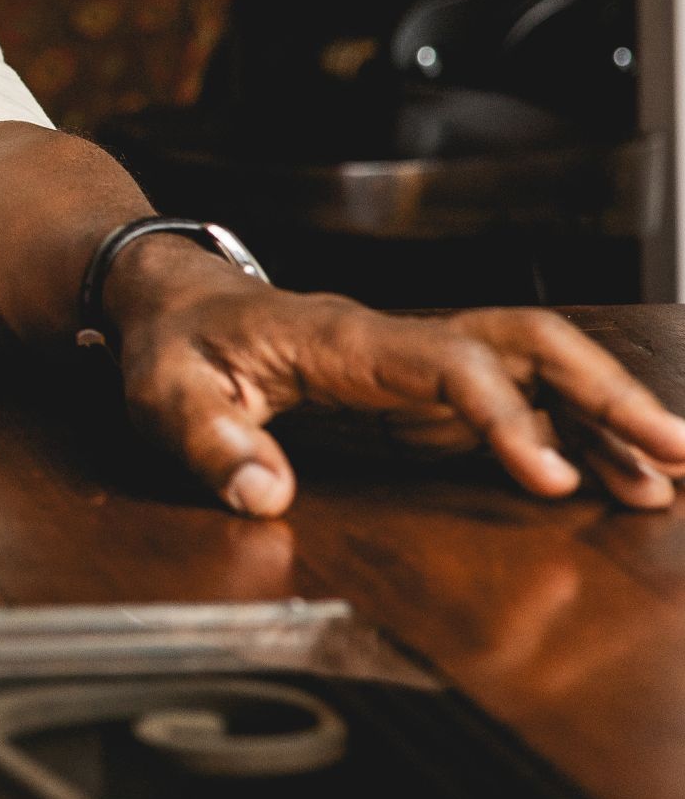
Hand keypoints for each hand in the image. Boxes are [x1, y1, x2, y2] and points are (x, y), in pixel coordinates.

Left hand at [109, 240, 684, 515]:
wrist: (167, 303)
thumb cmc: (171, 347)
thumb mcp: (166, 396)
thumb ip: (210, 445)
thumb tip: (262, 495)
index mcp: (344, 339)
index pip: (449, 362)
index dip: (504, 416)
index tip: (547, 479)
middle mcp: (397, 343)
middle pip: (525, 344)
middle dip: (604, 393)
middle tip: (676, 453)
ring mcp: (415, 364)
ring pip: (535, 368)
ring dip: (605, 416)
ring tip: (670, 478)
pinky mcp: (420, 393)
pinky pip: (514, 401)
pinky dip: (570, 436)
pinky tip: (613, 478)